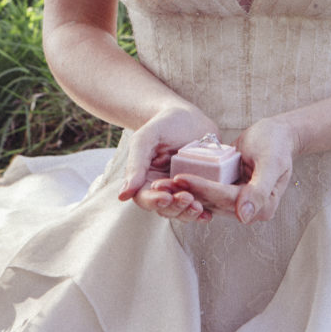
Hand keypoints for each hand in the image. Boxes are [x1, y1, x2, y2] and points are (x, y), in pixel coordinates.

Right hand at [118, 105, 218, 222]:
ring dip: (188, 213)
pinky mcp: (198, 190)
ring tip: (198, 206)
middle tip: (187, 198)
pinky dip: (202, 214)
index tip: (165, 197)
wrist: (189, 118)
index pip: (145, 198)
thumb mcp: (145, 139)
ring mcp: (181, 191)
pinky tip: (208, 214)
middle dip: (175, 207)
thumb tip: (122, 195)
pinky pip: (198, 206)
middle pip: (164, 209)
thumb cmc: (163, 125)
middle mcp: (162, 190)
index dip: (154, 202)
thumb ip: (135, 165)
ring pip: (181, 211)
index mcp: (145, 180)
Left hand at [171, 116, 296, 224]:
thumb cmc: (277, 144)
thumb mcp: (272, 162)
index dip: (203, 189)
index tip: (181, 178)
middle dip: (187, 192)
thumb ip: (260, 190)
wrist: (277, 134)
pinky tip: (172, 179)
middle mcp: (249, 209)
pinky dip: (192, 185)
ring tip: (162, 183)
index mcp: (263, 206)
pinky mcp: (228, 191)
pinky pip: (207, 191)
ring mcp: (238, 202)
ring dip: (185, 192)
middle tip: (162, 183)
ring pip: (207, 199)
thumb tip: (245, 217)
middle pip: (214, 202)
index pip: (226, 199)